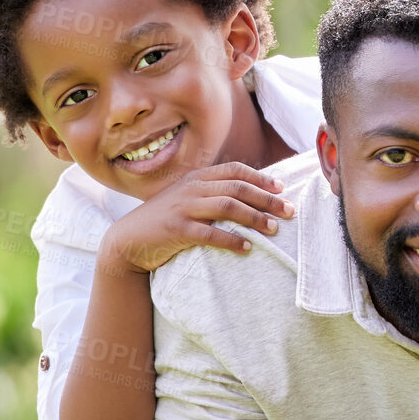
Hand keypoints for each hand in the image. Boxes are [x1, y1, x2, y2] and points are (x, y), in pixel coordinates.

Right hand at [101, 162, 295, 272]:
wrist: (128, 240)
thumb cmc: (165, 221)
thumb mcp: (186, 199)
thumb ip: (211, 193)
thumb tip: (249, 195)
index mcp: (196, 178)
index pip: (234, 170)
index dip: (260, 178)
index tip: (282, 188)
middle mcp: (191, 189)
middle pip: (237, 188)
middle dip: (267, 199)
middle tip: (289, 211)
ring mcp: (183, 208)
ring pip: (228, 207)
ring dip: (255, 218)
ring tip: (273, 229)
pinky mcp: (177, 230)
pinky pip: (210, 234)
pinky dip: (231, 240)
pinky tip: (247, 248)